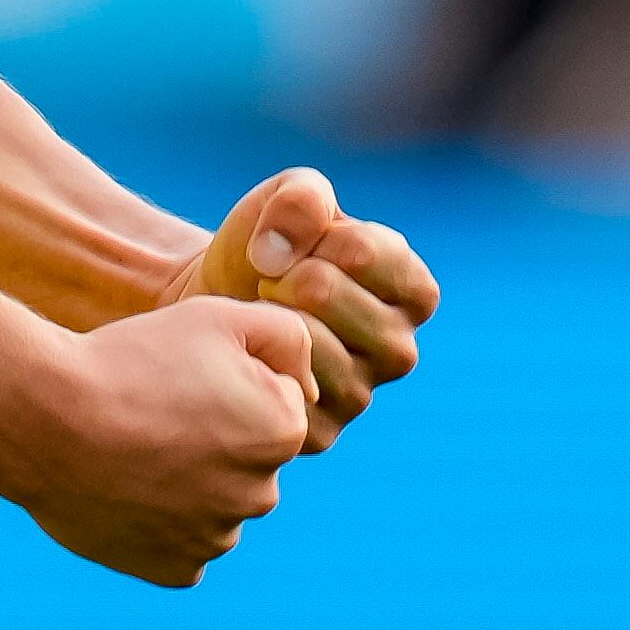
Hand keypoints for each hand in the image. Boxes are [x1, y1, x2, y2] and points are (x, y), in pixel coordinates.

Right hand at [0, 296, 317, 587]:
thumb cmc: (131, 359)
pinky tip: (128, 490)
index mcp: (282, 432)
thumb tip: (310, 386)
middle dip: (213, 437)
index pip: (274, 404)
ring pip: (216, 502)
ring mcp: (217, 538)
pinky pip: (182, 544)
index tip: (177, 379)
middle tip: (152, 411)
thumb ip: (287, 336)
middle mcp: (261, 494)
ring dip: (188, 481)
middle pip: (246, 459)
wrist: (45, 418)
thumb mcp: (218, 316)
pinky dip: (161, 523)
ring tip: (133, 449)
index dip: (224, 383)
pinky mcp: (175, 570)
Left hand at [167, 167, 436, 450]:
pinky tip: (251, 349)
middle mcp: (399, 349)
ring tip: (259, 311)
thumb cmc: (266, 247)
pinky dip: (253, 360)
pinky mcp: (319, 431)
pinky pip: (280, 390)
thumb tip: (276, 256)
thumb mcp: (287, 198)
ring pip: (303, 345)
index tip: (294, 241)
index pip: (363, 251)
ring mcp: (361, 395)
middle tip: (268, 277)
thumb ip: (302, 198)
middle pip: (327, 295)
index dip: (311, 234)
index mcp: (413, 291)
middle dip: (278, 272)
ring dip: (264, 316)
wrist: (216, 304)